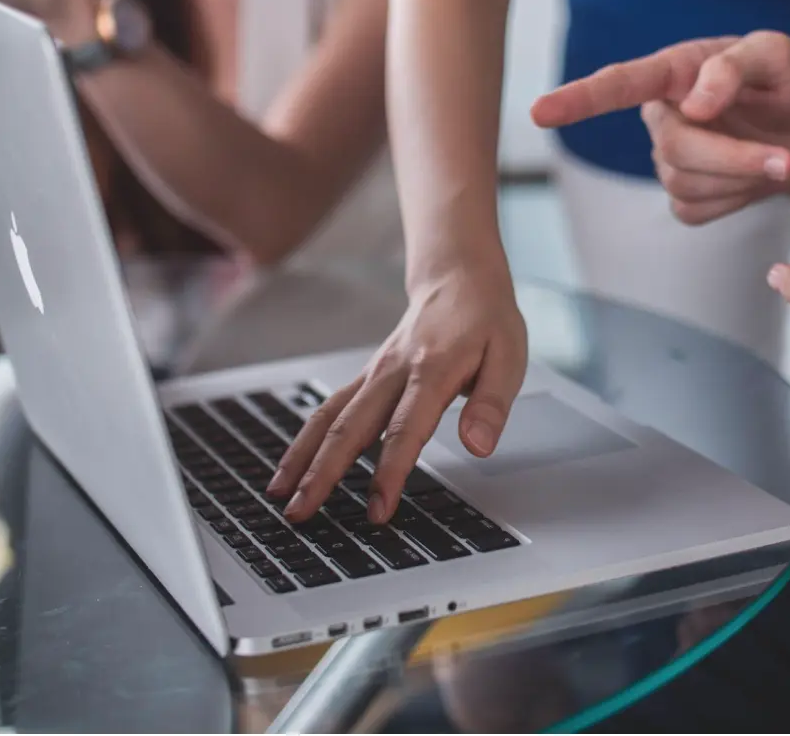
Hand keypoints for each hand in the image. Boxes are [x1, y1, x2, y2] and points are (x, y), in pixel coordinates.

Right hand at [270, 265, 527, 521]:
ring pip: (328, 417)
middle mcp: (393, 372)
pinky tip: (292, 466)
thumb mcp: (509, 357)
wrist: (458, 277)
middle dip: (323, 474)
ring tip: (279, 495)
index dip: (390, 472)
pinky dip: (306, 439)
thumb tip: (478, 445)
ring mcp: (374, 373)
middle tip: (301, 513)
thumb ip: (492, 404)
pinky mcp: (366, 377)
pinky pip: (329, 408)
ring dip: (302, 458)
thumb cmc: (486, 320)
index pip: (404, 429)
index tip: (378, 510)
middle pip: (350, 427)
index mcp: (432, 370)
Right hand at [531, 31, 789, 224]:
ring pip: (683, 183)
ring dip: (740, 178)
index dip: (577, 100)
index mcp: (675, 71)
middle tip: (784, 159)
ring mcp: (670, 158)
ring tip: (777, 159)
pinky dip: (734, 201)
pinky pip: (694, 211)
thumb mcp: (780, 56)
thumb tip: (695, 103)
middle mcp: (663, 114)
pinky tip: (751, 180)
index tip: (539, 112)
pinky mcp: (685, 196)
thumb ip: (736, 65)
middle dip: (732, 158)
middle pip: (673, 148)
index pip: (618, 84)